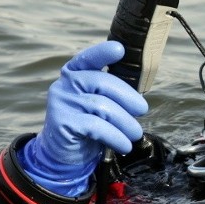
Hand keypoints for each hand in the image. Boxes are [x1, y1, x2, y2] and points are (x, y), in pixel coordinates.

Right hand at [19, 41, 148, 196]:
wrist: (63, 153)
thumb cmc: (88, 125)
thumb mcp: (98, 104)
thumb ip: (111, 94)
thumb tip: (139, 98)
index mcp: (75, 74)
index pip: (88, 59)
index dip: (102, 53)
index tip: (119, 50)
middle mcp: (66, 84)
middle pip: (102, 83)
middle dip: (128, 97)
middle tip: (142, 111)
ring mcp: (62, 102)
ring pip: (103, 107)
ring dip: (125, 123)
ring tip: (135, 133)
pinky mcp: (62, 122)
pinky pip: (97, 126)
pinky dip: (116, 137)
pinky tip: (125, 145)